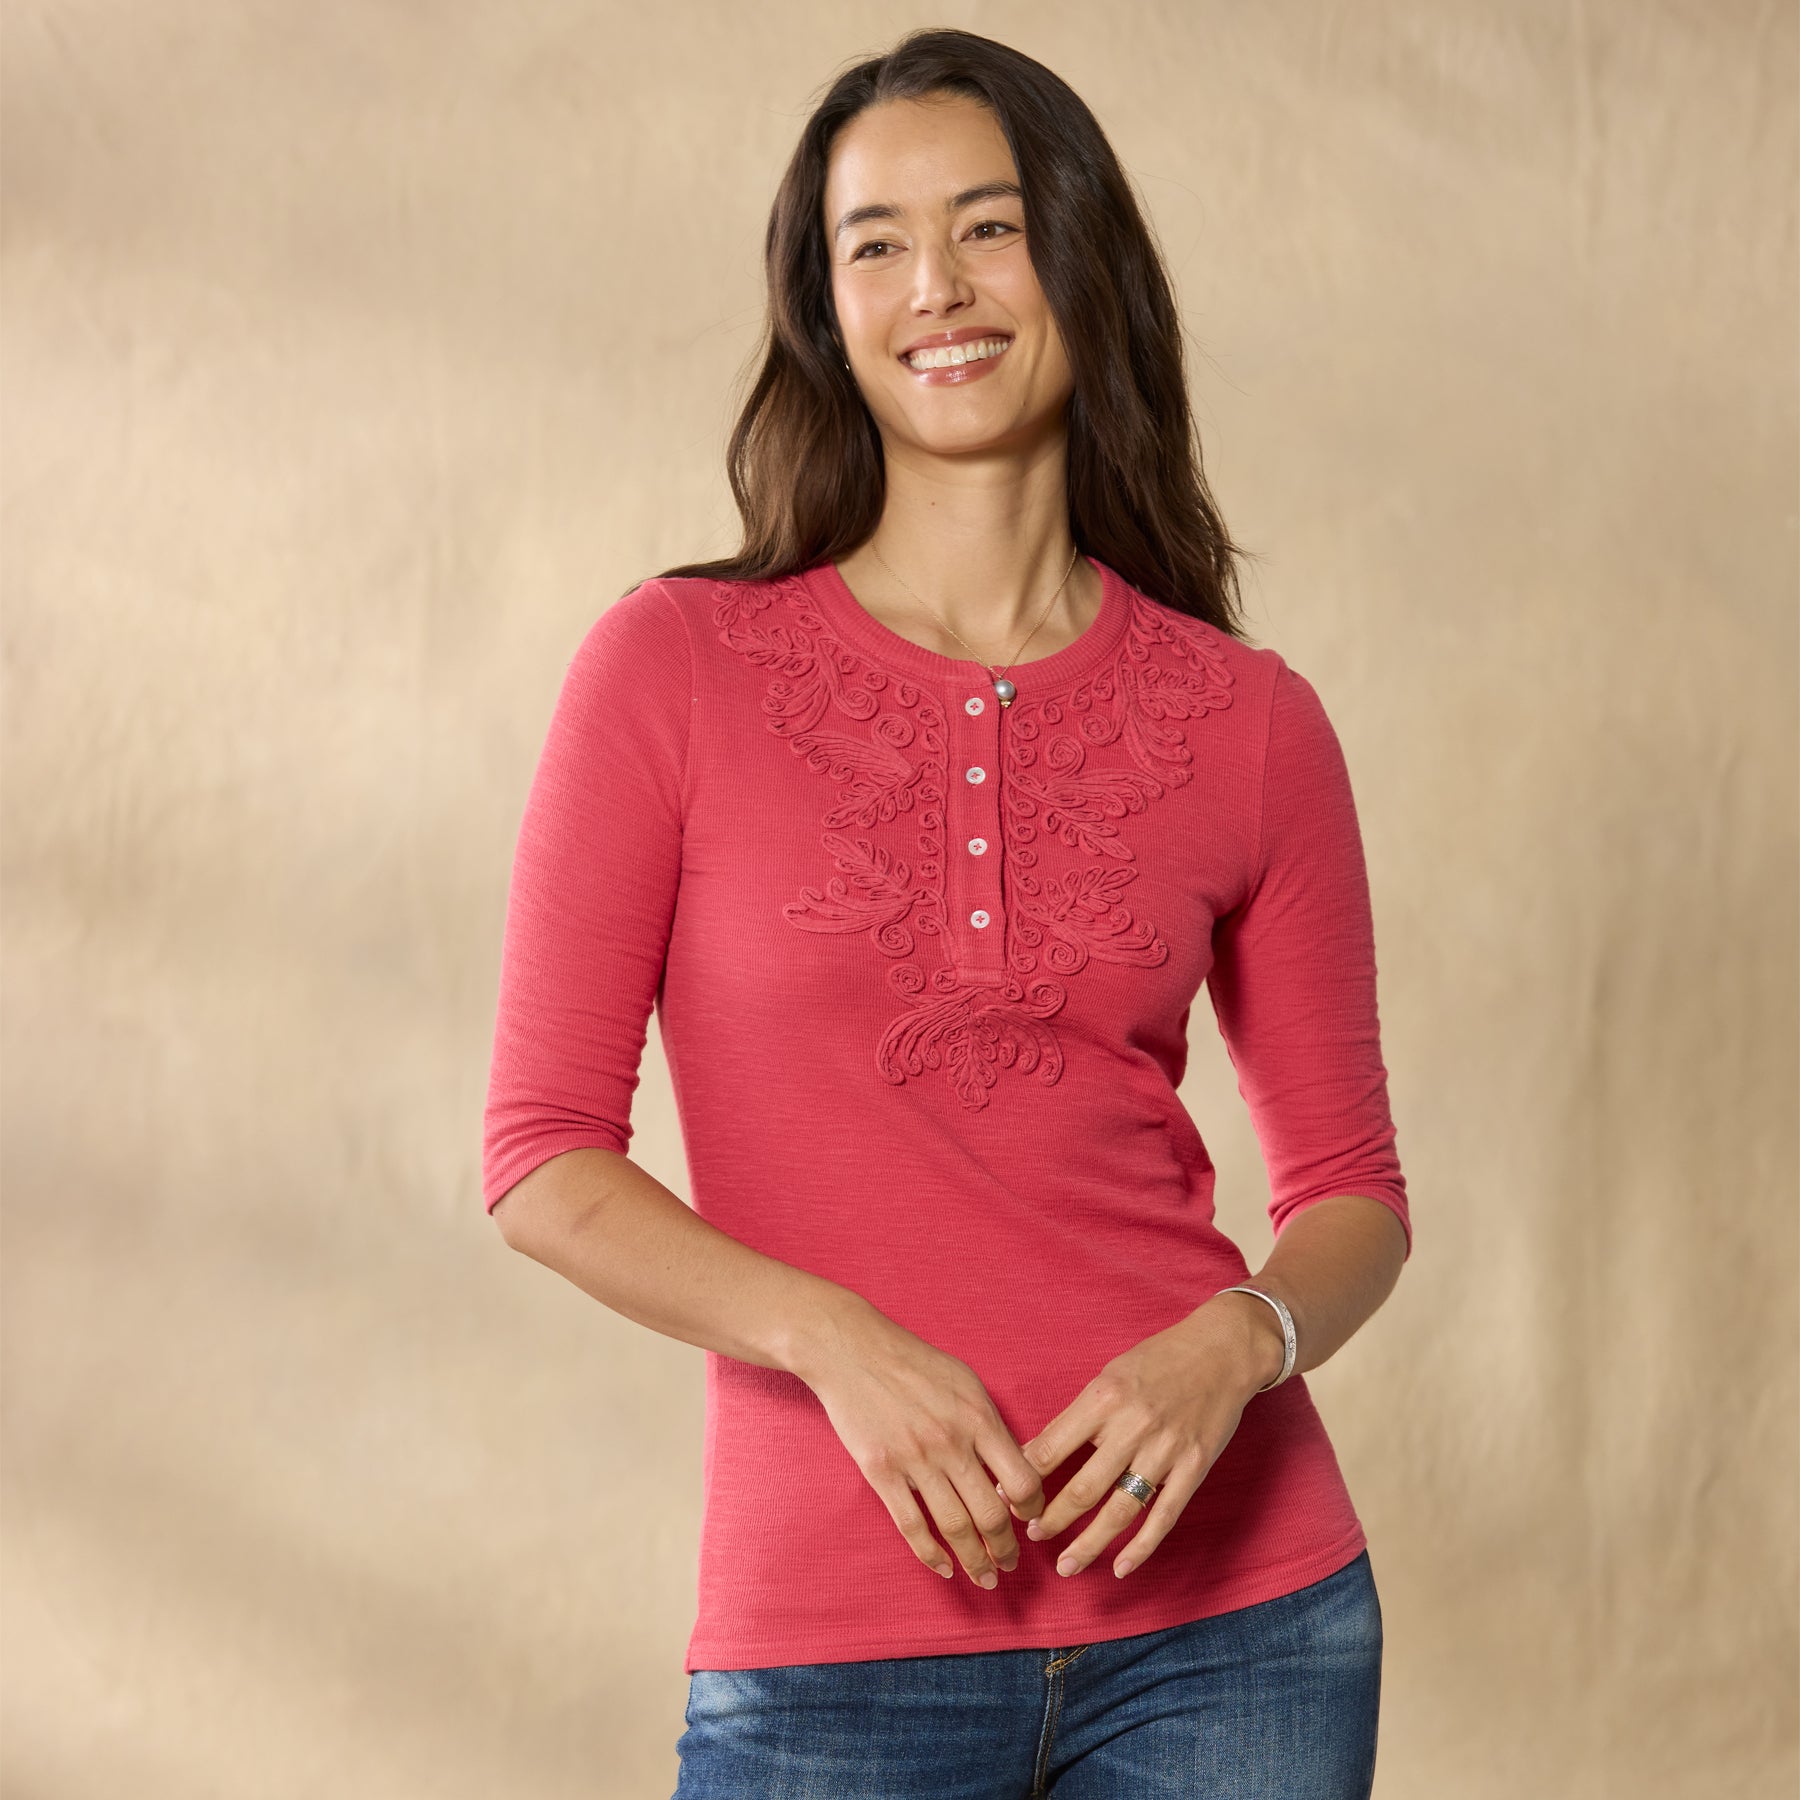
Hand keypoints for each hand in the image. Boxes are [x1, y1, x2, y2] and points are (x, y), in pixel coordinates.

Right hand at [797, 1297, 1047, 1588]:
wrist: (851, 1349)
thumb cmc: (911, 1361)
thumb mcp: (964, 1381)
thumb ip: (988, 1422)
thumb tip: (1011, 1466)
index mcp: (978, 1417)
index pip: (1022, 1479)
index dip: (1032, 1509)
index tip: (1030, 1522)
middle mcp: (951, 1442)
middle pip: (991, 1513)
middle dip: (1006, 1548)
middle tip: (1010, 1565)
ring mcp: (915, 1459)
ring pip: (955, 1527)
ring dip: (974, 1561)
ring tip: (985, 1576)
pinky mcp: (881, 1472)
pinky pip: (912, 1526)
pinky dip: (931, 1555)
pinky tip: (944, 1568)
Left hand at [1017, 1297, 1273, 1579]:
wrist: (1222, 1351)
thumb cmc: (1158, 1359)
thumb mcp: (1110, 1375)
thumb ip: (1079, 1415)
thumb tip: (1036, 1453)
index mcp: (1104, 1398)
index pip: (1052, 1448)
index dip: (1024, 1479)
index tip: (1007, 1499)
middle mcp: (1133, 1426)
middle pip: (1083, 1488)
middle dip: (1052, 1519)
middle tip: (1030, 1536)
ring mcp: (1166, 1451)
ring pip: (1119, 1510)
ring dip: (1088, 1544)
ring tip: (1066, 1565)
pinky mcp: (1194, 1468)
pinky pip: (1163, 1516)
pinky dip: (1141, 1547)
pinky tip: (1120, 1567)